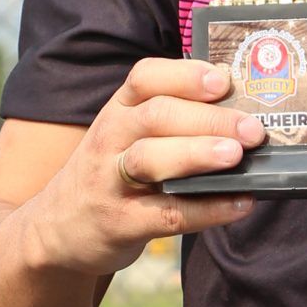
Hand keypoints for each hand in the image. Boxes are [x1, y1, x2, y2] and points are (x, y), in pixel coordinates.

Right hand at [19, 60, 266, 278]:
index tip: (223, 80)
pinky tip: (238, 204)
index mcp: (118, 111)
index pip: (145, 78)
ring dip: (198, 153)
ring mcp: (111, 183)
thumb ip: (171, 121)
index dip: (185, 75)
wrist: (54, 230)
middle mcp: (110, 140)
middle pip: (156, 116)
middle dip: (208, 119)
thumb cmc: (110, 175)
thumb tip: (243, 112)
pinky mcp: (119, 224)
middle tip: (252, 129)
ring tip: (236, 156)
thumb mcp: (126, 137)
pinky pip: (165, 214)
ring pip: (151, 159)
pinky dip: (206, 210)